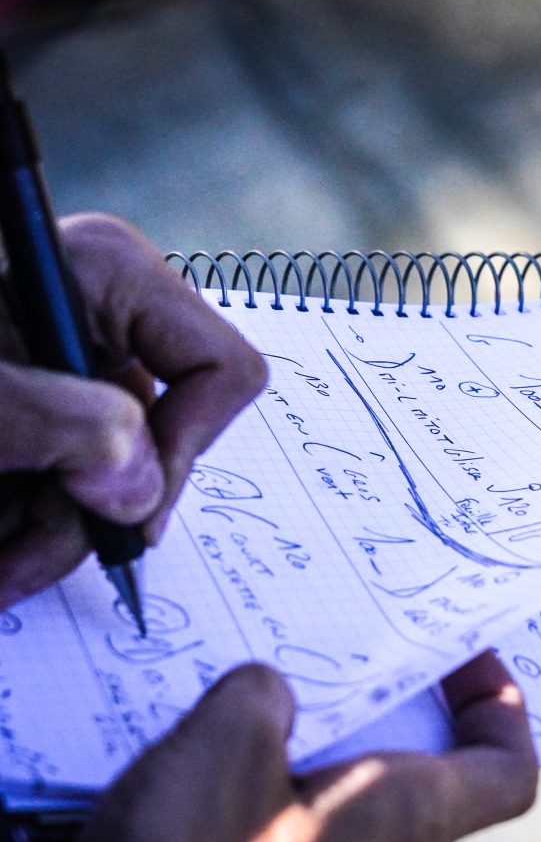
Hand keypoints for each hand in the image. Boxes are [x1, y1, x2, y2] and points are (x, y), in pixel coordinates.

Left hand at [0, 212, 265, 605]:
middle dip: (90, 517)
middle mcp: (103, 323)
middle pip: (161, 443)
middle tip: (16, 566)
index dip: (186, 446)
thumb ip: (60, 425)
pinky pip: (72, 489)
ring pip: (114, 484)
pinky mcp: (46, 413)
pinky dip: (29, 534)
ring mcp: (75, 372)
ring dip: (51, 542)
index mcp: (106, 275)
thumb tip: (142, 492)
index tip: (121, 503)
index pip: (219, 368)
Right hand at [64, 652, 537, 841]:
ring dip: (311, 746)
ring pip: (342, 805)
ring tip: (252, 700)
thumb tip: (271, 695)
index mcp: (394, 823)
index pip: (506, 774)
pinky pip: (290, 837)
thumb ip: (263, 695)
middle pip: (416, 776)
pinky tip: (206, 765)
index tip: (466, 657)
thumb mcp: (222, 744)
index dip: (501, 705)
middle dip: (382, 707)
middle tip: (342, 651)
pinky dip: (268, 790)